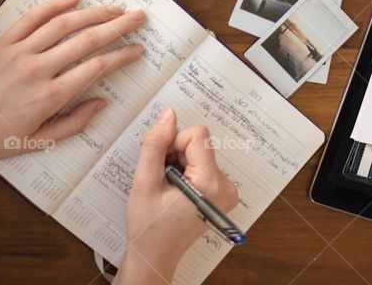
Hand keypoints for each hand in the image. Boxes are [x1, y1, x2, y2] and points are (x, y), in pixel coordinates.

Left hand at [0, 0, 145, 168]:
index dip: (122, 56)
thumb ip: (74, 123)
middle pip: (87, 40)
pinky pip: (31, 18)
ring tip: (114, 7)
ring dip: (93, 13)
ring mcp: (18, 53)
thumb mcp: (39, 142)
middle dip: (118, 26)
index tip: (138, 49)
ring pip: (63, 24)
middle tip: (138, 17)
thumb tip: (102, 102)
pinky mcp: (2, 43)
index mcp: (49, 97)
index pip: (96, 68)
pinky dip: (53, 5)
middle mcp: (37, 70)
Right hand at [118, 109, 238, 283]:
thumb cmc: (148, 226)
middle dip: (176, 154)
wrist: (155, 255)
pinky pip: (203, 164)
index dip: (173, 143)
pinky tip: (176, 191)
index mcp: (210, 184)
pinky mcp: (222, 193)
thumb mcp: (144, 182)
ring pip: (200, 152)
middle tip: (162, 180)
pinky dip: (187, 171)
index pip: (197, 136)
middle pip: (199, 143)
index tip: (162, 165)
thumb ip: (155, 144)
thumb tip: (168, 114)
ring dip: (179, 163)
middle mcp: (226, 186)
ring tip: (168, 188)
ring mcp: (227, 191)